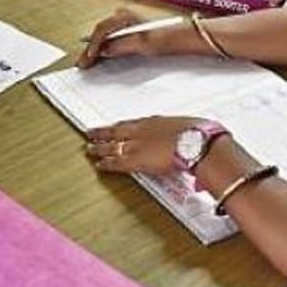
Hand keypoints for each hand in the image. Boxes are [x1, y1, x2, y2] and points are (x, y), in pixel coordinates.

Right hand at [77, 8, 173, 68]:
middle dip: (90, 48)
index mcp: (124, 16)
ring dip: (95, 50)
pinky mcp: (124, 31)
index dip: (94, 44)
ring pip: (103, 37)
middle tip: (82, 63)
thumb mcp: (140, 44)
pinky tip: (97, 58)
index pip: (102, 29)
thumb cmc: (162, 38)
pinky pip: (109, 39)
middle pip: (100, 33)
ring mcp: (122, 23)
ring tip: (86, 63)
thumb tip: (104, 51)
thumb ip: (120, 46)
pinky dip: (102, 49)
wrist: (175, 38)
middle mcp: (121, 16)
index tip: (90, 56)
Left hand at [85, 116, 206, 174]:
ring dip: (99, 148)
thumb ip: (182, 130)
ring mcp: (137, 145)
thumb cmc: (197, 134)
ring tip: (89, 149)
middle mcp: (141, 131)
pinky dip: (106, 164)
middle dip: (102, 132)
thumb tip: (191, 132)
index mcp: (153, 121)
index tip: (112, 126)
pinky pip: (116, 162)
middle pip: (116, 131)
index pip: (131, 123)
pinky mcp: (136, 161)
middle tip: (90, 133)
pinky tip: (99, 165)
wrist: (196, 143)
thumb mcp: (188, 125)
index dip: (119, 126)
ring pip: (111, 146)